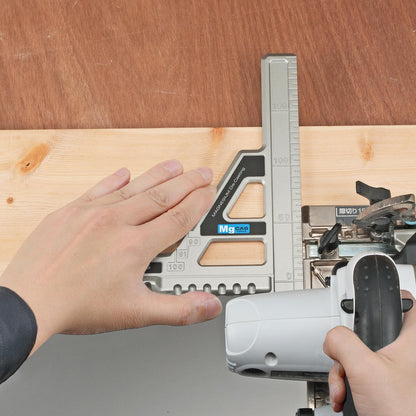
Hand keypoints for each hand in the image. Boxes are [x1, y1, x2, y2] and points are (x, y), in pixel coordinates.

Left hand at [0, 160, 221, 353]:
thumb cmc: (77, 306)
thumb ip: (178, 309)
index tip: (209, 192)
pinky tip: (124, 172)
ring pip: (134, 187)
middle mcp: (117, 223)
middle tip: (202, 172)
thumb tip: (208, 305)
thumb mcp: (136, 313)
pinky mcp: (71, 211)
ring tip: (175, 165)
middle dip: (188, 183)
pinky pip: (99, 189)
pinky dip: (114, 179)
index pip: (178, 217)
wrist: (28, 301)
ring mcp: (93, 213)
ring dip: (158, 175)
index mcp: (135, 246)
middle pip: (163, 196)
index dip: (198, 203)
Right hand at [323, 291, 415, 414]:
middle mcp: (406, 354)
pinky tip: (347, 397)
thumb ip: (342, 341)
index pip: (405, 301)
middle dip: (347, 349)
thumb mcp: (363, 368)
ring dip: (344, 371)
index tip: (370, 296)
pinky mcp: (387, 386)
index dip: (388, 295)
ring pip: (360, 355)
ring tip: (346, 389)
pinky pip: (360, 374)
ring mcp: (397, 372)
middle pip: (369, 332)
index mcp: (411, 340)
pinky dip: (348, 384)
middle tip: (346, 360)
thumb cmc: (404, 413)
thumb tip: (331, 337)